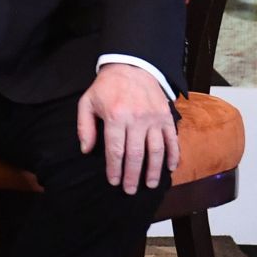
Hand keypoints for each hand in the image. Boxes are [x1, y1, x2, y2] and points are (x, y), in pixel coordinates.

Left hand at [77, 63, 178, 193]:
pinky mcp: (166, 116)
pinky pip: (172, 139)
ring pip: (156, 150)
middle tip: (130, 190)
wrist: (132, 66)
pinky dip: (173, 155)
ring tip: (149, 185)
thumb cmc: (106, 87)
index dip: (114, 168)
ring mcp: (154, 118)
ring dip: (153, 170)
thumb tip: (86, 150)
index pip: (115, 150)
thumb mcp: (87, 102)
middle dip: (133, 175)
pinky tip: (169, 168)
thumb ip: (84, 126)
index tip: (114, 182)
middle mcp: (136, 119)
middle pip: (136, 154)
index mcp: (115, 116)